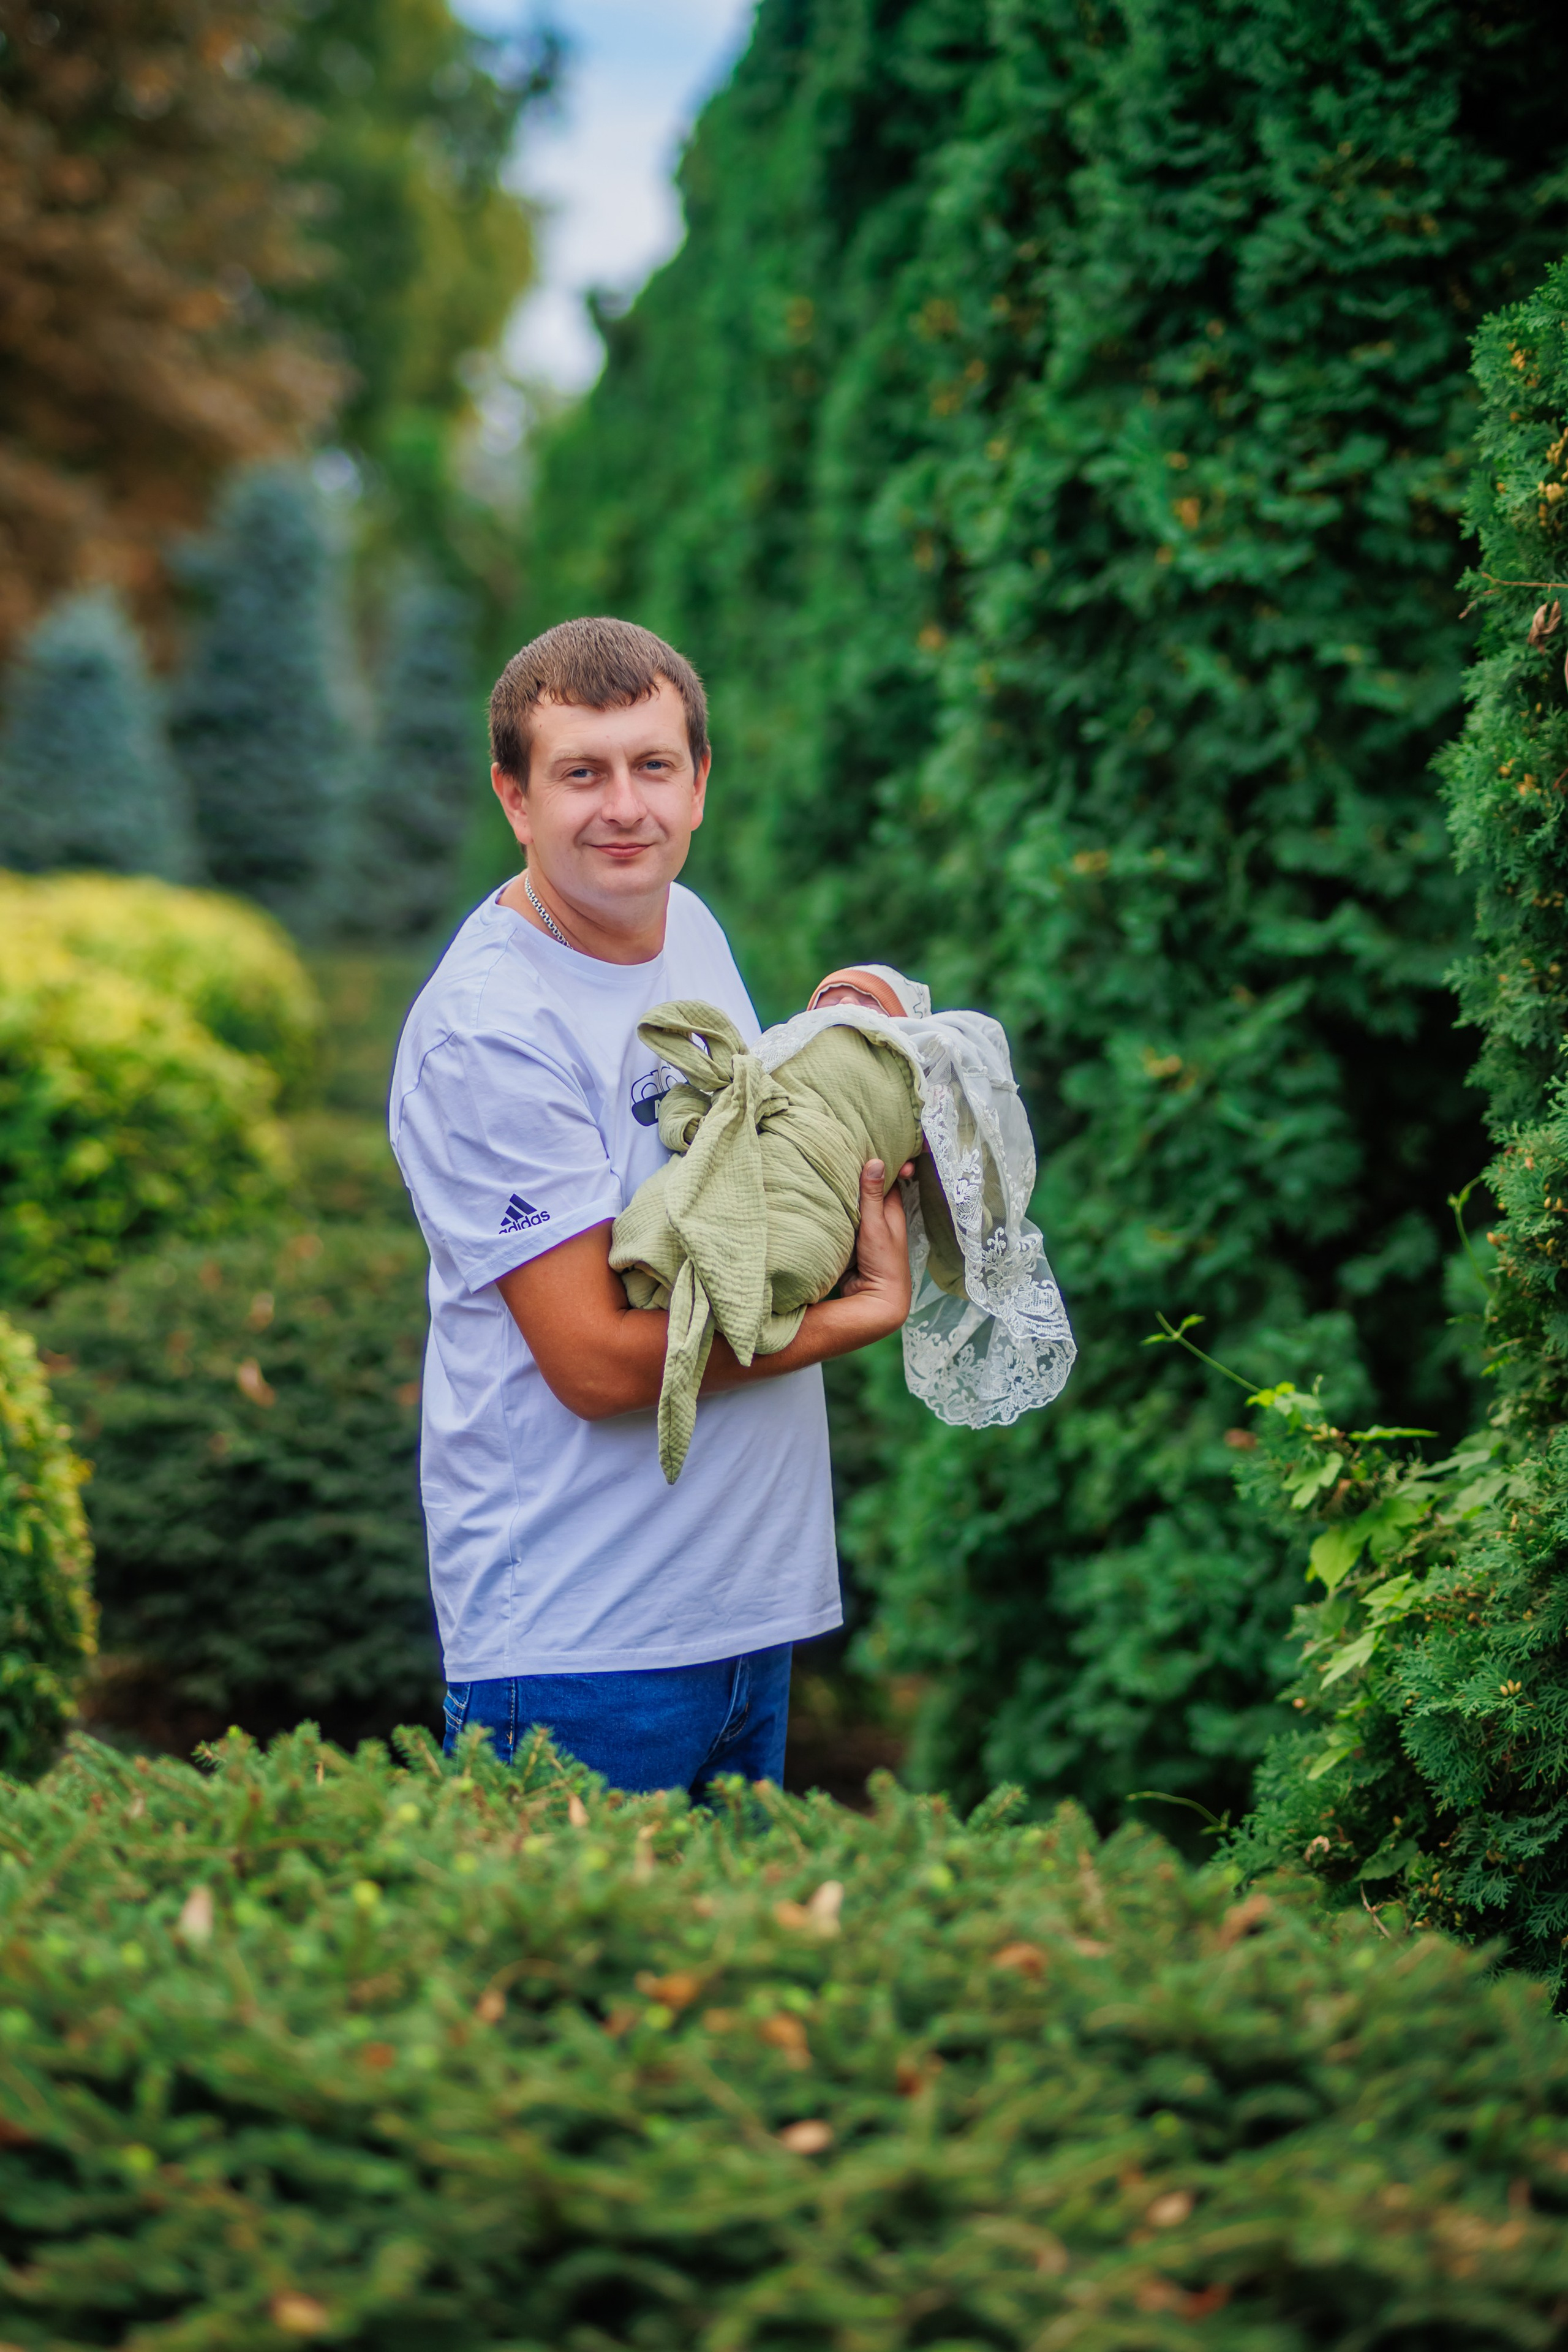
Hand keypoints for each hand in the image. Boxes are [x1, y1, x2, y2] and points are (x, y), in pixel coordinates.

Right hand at [838, 1159, 913, 1335]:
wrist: (875, 1300)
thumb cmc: (883, 1262)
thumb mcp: (875, 1225)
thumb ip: (872, 1196)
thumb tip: (876, 1160)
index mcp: (892, 1211)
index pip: (890, 1178)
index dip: (885, 1160)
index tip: (877, 1142)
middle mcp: (881, 1219)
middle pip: (871, 1190)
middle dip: (863, 1172)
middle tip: (847, 1148)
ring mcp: (867, 1231)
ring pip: (857, 1205)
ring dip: (848, 1191)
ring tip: (833, 1166)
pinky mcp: (853, 1242)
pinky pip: (846, 1220)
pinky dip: (839, 1209)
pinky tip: (825, 1197)